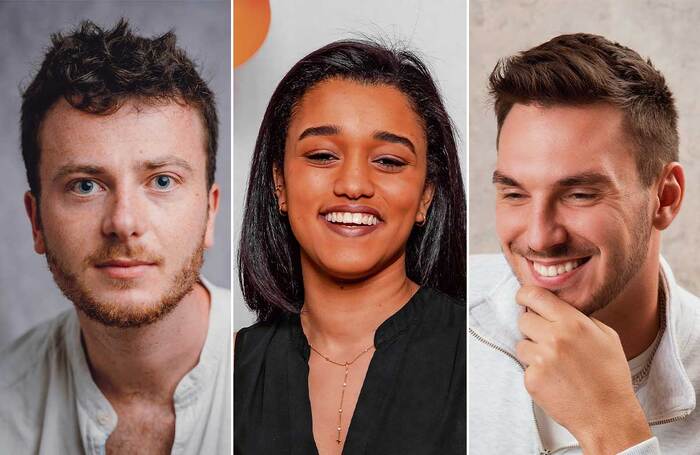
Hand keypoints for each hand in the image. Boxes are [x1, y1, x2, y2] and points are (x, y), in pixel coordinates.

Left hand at [515, 285, 651, 453]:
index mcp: (573, 323)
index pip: (535, 295)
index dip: (525, 295)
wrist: (608, 416)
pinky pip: (525, 367)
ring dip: (533, 352)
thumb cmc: (610, 377)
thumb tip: (558, 306)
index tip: (523, 298)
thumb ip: (581, 317)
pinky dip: (535, 373)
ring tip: (555, 365)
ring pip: (521, 344)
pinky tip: (554, 380)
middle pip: (524, 319)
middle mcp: (555, 338)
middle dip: (532, 328)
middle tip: (548, 341)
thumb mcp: (607, 337)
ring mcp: (541, 359)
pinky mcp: (532, 379)